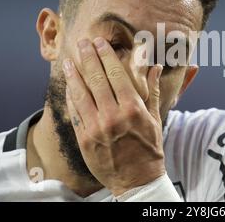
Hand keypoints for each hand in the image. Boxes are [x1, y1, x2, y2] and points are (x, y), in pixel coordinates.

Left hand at [62, 37, 164, 195]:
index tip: (100, 42)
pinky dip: (70, 96)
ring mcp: (95, 128)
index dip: (106, 56)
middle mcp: (112, 116)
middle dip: (88, 58)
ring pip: (80, 94)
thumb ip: (152, 91)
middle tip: (82, 43)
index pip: (115, 74)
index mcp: (132, 109)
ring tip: (69, 60)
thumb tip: (155, 67)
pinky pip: (74, 112)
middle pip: (96, 79)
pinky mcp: (84, 139)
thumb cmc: (149, 149)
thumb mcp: (155, 119)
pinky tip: (68, 85)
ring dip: (73, 74)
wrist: (137, 181)